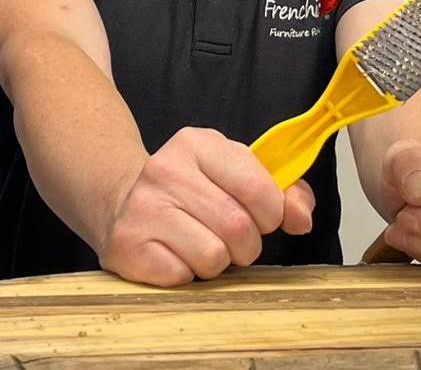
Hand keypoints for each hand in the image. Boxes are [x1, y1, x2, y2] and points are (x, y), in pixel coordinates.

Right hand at [96, 127, 314, 286]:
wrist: (119, 200)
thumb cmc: (190, 190)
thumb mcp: (235, 172)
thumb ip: (281, 191)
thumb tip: (301, 218)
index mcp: (197, 144)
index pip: (258, 187)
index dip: (272, 212)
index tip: (264, 215)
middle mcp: (166, 170)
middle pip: (239, 227)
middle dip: (247, 243)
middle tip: (231, 237)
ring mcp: (143, 208)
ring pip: (213, 256)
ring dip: (218, 261)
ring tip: (201, 244)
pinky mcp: (128, 246)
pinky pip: (182, 275)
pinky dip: (187, 273)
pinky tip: (175, 253)